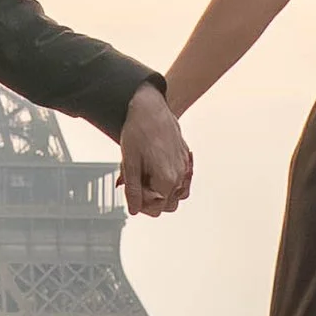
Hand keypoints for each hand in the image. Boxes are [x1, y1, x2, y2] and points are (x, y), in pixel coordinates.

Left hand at [119, 85, 192, 218]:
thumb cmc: (139, 130)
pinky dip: (170, 180)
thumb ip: (133, 190)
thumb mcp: (130, 163)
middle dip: (152, 200)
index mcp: (167, 179)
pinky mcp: (186, 158)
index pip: (156, 208)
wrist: (150, 107)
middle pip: (169, 205)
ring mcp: (185, 166)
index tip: (131, 194)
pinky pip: (182, 179)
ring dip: (162, 192)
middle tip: (137, 187)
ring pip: (178, 194)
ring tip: (146, 179)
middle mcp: (180, 175)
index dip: (140, 204)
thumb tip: (134, 209)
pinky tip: (156, 170)